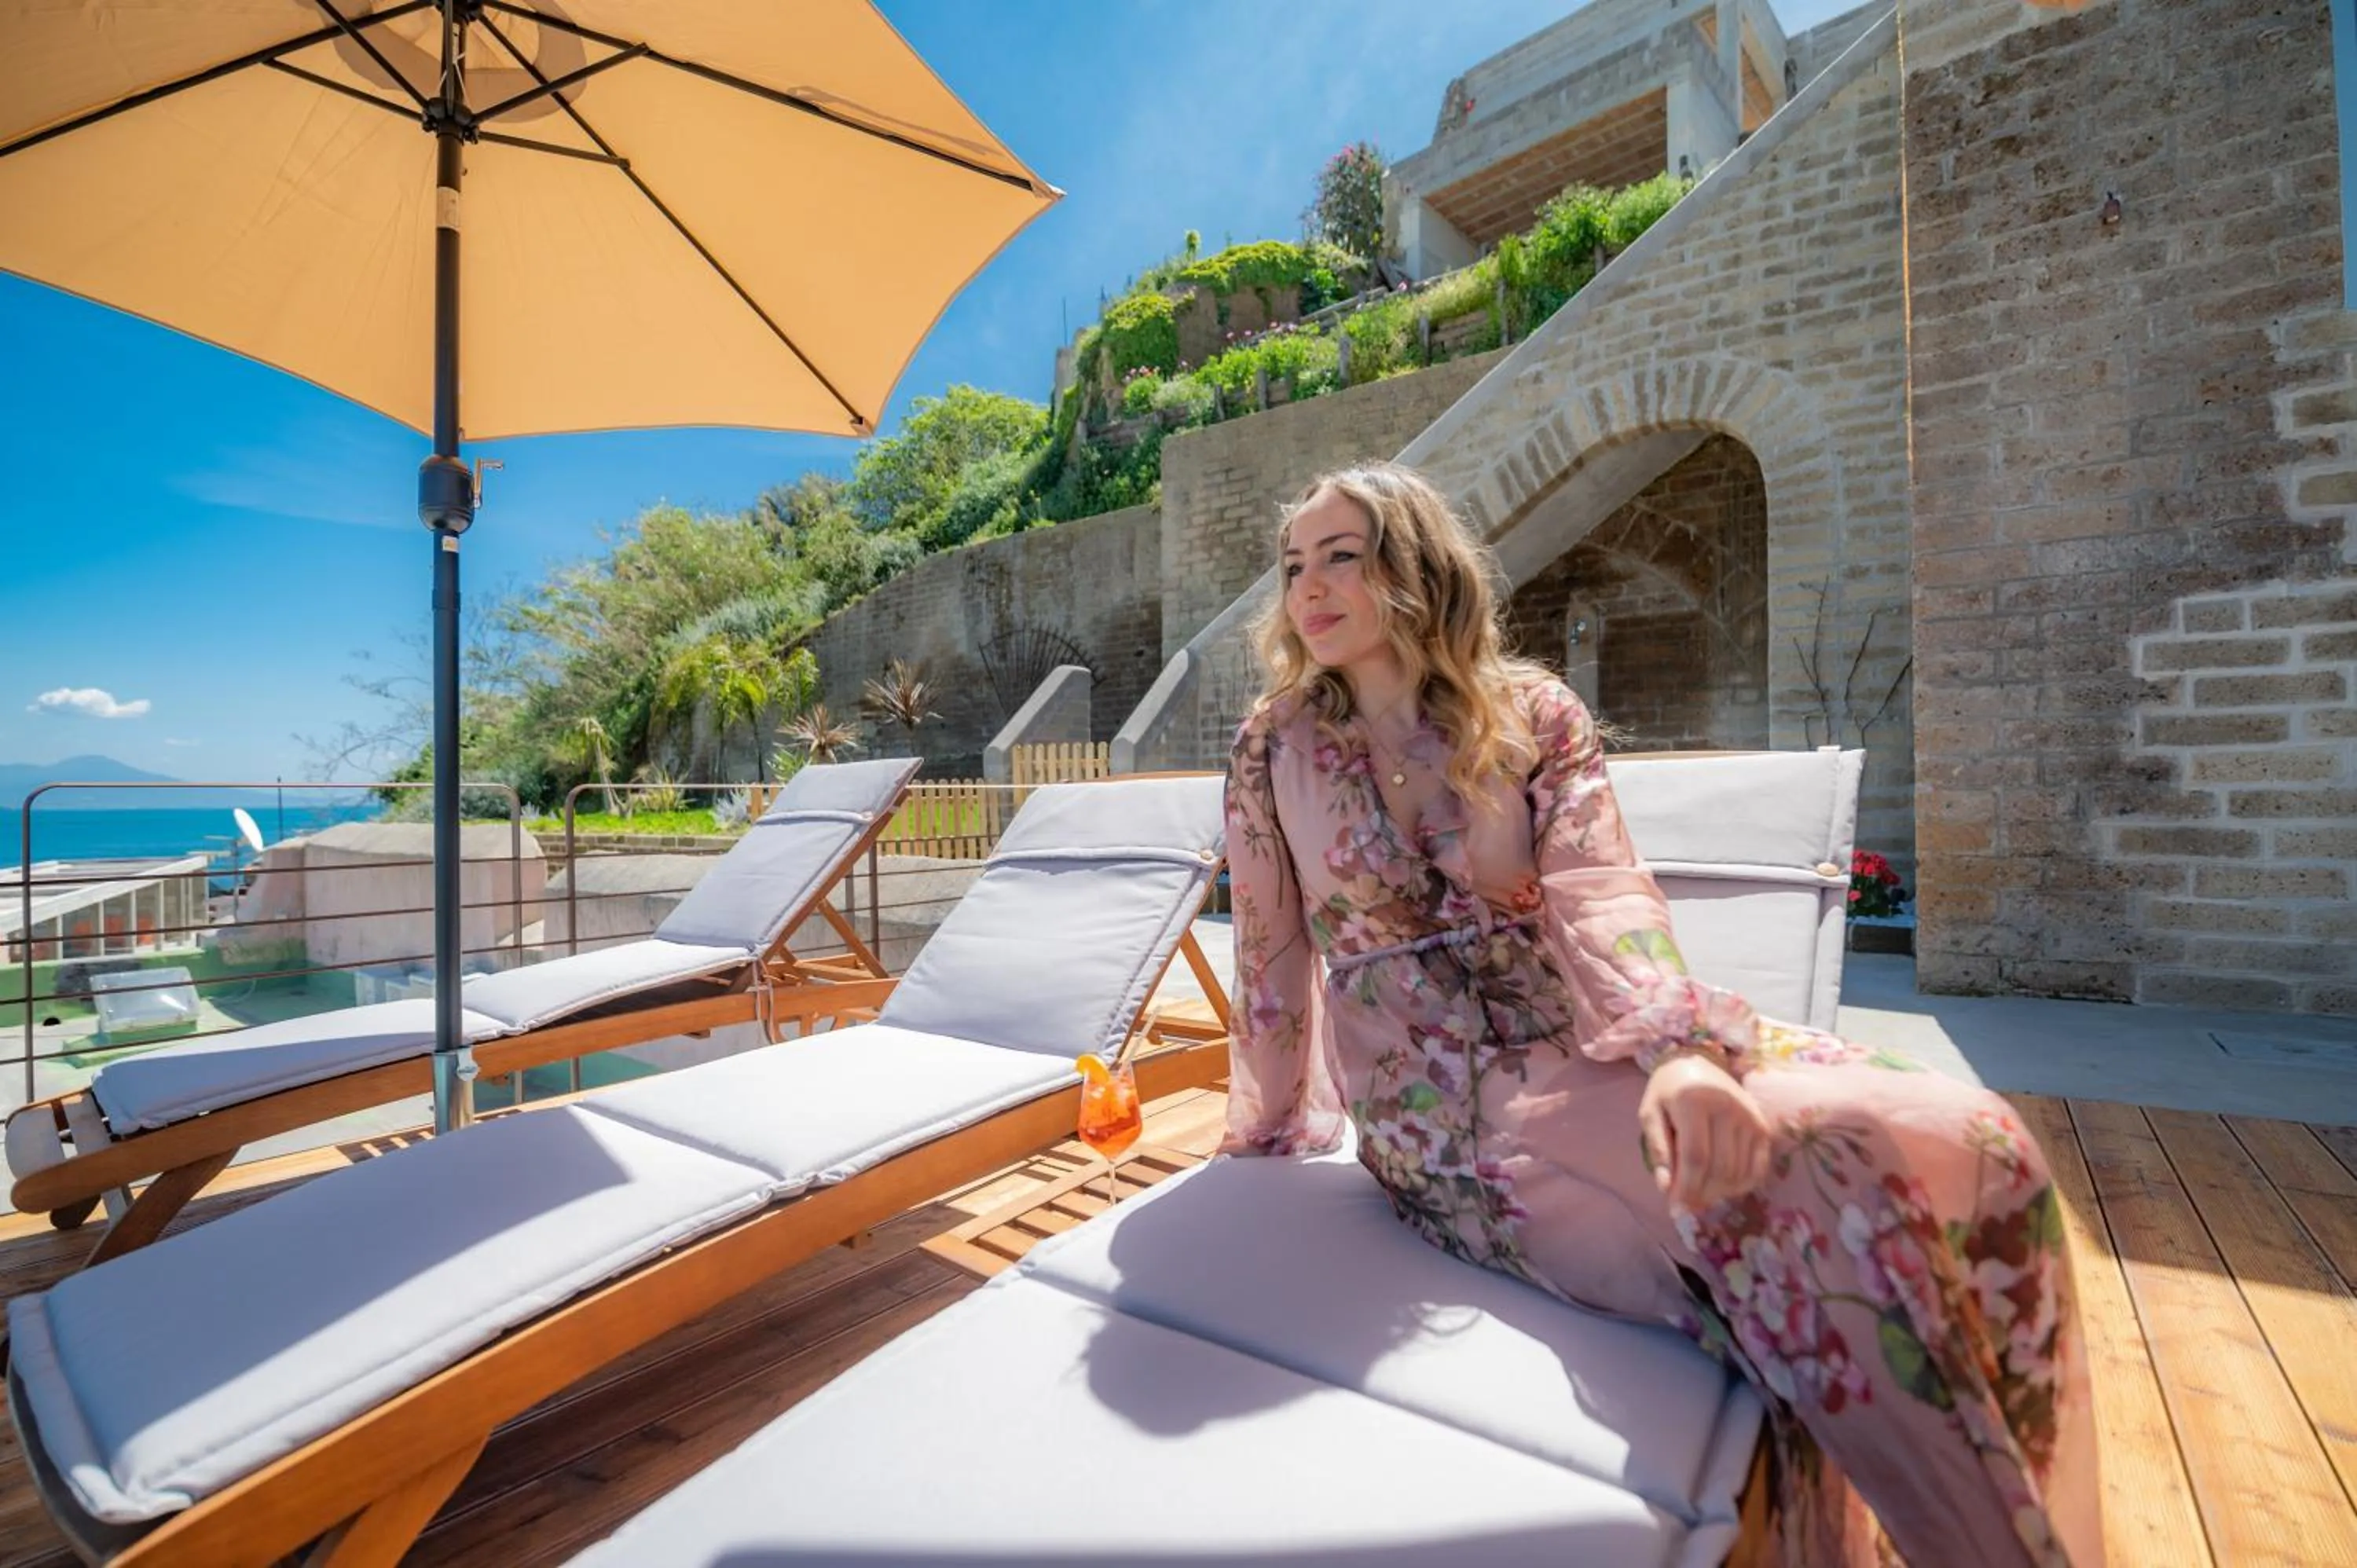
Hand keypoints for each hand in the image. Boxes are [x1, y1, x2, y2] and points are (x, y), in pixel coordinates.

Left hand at [1639, 1054, 1773, 1209]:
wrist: (1698, 1063)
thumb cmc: (1668, 1092)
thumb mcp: (1650, 1114)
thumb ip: (1658, 1149)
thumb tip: (1666, 1187)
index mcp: (1694, 1101)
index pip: (1696, 1157)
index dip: (1687, 1187)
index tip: (1676, 1208)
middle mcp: (1728, 1107)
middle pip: (1720, 1168)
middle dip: (1702, 1194)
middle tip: (1687, 1204)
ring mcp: (1749, 1117)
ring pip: (1738, 1172)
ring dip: (1719, 1193)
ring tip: (1701, 1194)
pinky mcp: (1762, 1126)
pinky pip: (1757, 1168)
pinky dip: (1741, 1185)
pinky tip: (1724, 1187)